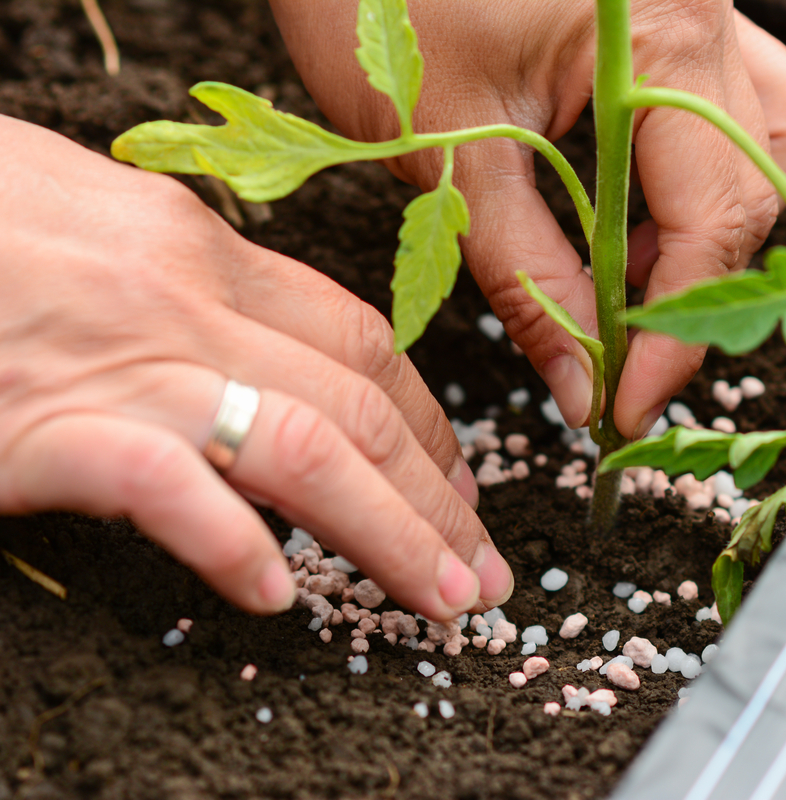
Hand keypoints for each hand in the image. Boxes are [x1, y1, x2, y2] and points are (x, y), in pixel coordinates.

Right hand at [0, 115, 512, 618]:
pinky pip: (167, 484)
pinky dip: (231, 542)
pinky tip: (279, 594)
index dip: (427, 418)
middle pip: (360, 403)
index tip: (458, 478)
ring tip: (441, 600)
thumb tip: (250, 346)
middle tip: (483, 568)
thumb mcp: (90, 218)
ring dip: (392, 532)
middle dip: (441, 494)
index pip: (358, 339)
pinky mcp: (43, 425)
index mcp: (197, 246)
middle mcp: (182, 296)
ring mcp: (120, 360)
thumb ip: (178, 280)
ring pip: (306, 448)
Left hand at [270, 0, 785, 438]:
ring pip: (772, 136)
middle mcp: (707, 8)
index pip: (715, 217)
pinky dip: (698, 167)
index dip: (678, 331)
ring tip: (627, 268)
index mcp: (659, 33)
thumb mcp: (450, 154)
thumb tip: (583, 387)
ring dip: (716, 221)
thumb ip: (529, 278)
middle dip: (694, 288)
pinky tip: (632, 201)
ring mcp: (700, 0)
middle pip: (756, 186)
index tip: (627, 405)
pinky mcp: (672, 8)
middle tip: (619, 354)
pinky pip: (730, 99)